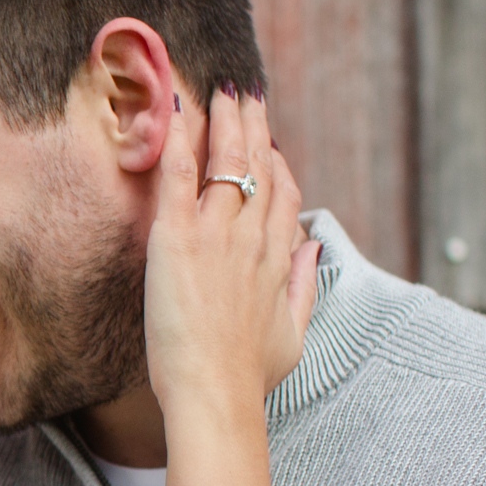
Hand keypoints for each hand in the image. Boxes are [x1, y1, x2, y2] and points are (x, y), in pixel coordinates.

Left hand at [142, 86, 318, 422]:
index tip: (268, 142)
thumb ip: (304, 286)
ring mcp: (216, 234)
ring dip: (224, 120)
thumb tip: (313, 248)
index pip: (283, 195)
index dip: (276, 163)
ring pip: (226, 160)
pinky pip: (177, 176)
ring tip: (221, 90)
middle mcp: (252, 238)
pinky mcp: (177, 239)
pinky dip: (175, 138)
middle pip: (260, 166)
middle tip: (246, 94)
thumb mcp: (292, 333)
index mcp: (277, 259)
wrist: (215, 395)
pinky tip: (172, 109)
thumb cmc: (247, 377)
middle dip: (254, 125)